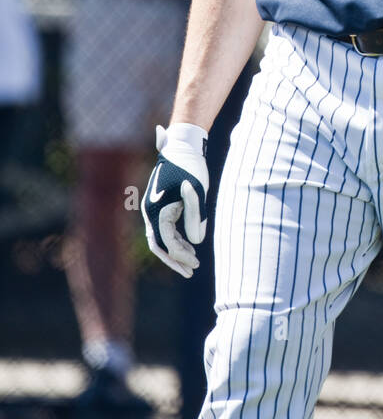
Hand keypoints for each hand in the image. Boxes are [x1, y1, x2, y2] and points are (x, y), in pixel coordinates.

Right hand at [141, 122, 208, 276]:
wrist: (182, 146)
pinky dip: (175, 238)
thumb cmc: (190, 167)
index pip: (166, 242)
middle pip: (159, 245)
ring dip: (176, 250)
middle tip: (191, 272)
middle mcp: (150, 211)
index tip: (195, 264)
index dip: (181, 256)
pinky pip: (164, 228)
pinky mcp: (160, 205)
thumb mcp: (196, 193)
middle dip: (174, 260)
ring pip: (161, 238)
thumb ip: (195, 218)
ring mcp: (153, 208)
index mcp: (156, 210)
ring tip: (193, 260)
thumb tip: (195, 243)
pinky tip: (190, 245)